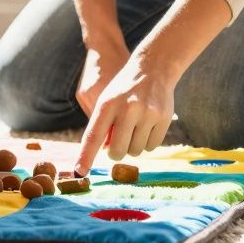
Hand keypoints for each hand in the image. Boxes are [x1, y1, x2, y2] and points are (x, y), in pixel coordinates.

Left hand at [74, 55, 174, 175]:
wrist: (153, 69)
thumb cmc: (124, 90)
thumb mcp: (107, 101)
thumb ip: (102, 126)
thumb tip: (103, 152)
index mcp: (107, 104)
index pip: (93, 136)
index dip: (86, 156)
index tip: (80, 172)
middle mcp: (127, 109)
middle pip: (117, 151)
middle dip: (116, 152)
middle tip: (117, 143)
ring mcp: (147, 114)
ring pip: (136, 151)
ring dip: (133, 146)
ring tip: (134, 127)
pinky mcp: (163, 119)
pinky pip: (152, 147)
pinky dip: (147, 142)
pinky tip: (147, 125)